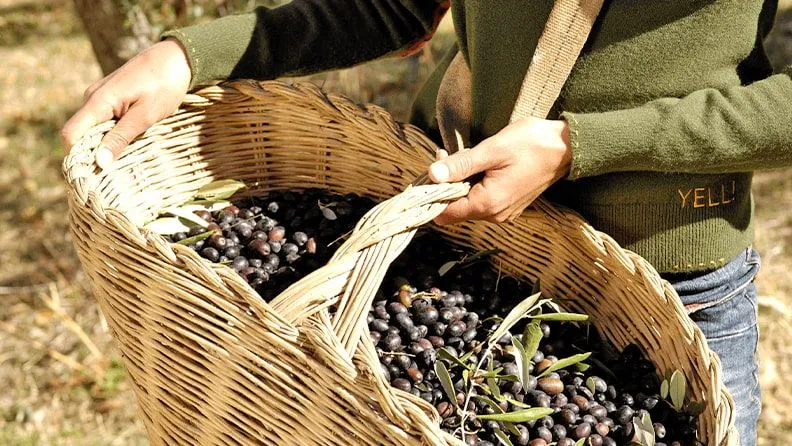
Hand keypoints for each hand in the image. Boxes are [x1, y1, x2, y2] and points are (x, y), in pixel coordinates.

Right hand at [61, 38, 191, 168]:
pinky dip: (115, 133)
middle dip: (96, 153)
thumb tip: (99, 163)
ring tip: (132, 152)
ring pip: (94, 129)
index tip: (95, 174)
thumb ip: (121, 138)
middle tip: (120, 170)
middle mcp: (93, 98)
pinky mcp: (111, 98)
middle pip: (81, 135)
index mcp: (98, 101)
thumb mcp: (146, 116)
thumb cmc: (164, 85)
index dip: (78, 157)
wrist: (176, 58)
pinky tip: (135, 137)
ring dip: (109, 143)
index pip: (70, 135)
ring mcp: (101, 97)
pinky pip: (105, 121)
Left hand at [428, 118, 571, 224]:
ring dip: (460, 182)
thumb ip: (461, 165)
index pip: (445, 213)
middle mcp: (495, 215)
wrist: (567, 147)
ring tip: (466, 157)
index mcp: (488, 204)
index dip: (432, 194)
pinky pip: (482, 200)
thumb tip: (432, 175)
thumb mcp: (492, 150)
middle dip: (446, 184)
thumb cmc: (531, 144)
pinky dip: (474, 185)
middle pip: (455, 208)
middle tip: (447, 156)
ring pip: (468, 203)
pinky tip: (479, 165)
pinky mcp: (509, 205)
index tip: (432, 171)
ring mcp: (503, 212)